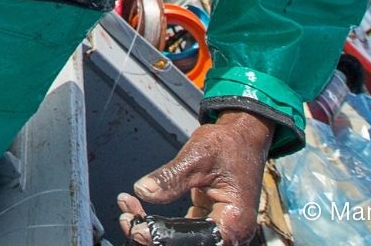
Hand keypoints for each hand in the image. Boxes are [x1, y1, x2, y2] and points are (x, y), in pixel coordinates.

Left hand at [117, 111, 272, 244]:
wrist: (243, 136)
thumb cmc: (228, 144)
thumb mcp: (197, 157)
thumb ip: (171, 178)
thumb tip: (142, 191)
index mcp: (232, 222)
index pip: (191, 241)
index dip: (160, 237)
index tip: (135, 226)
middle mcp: (230, 233)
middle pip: (185, 244)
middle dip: (153, 235)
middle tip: (126, 218)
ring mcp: (220, 229)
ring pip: (181, 239)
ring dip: (154, 229)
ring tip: (128, 209)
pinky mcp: (210, 222)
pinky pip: (183, 229)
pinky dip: (162, 221)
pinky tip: (139, 208)